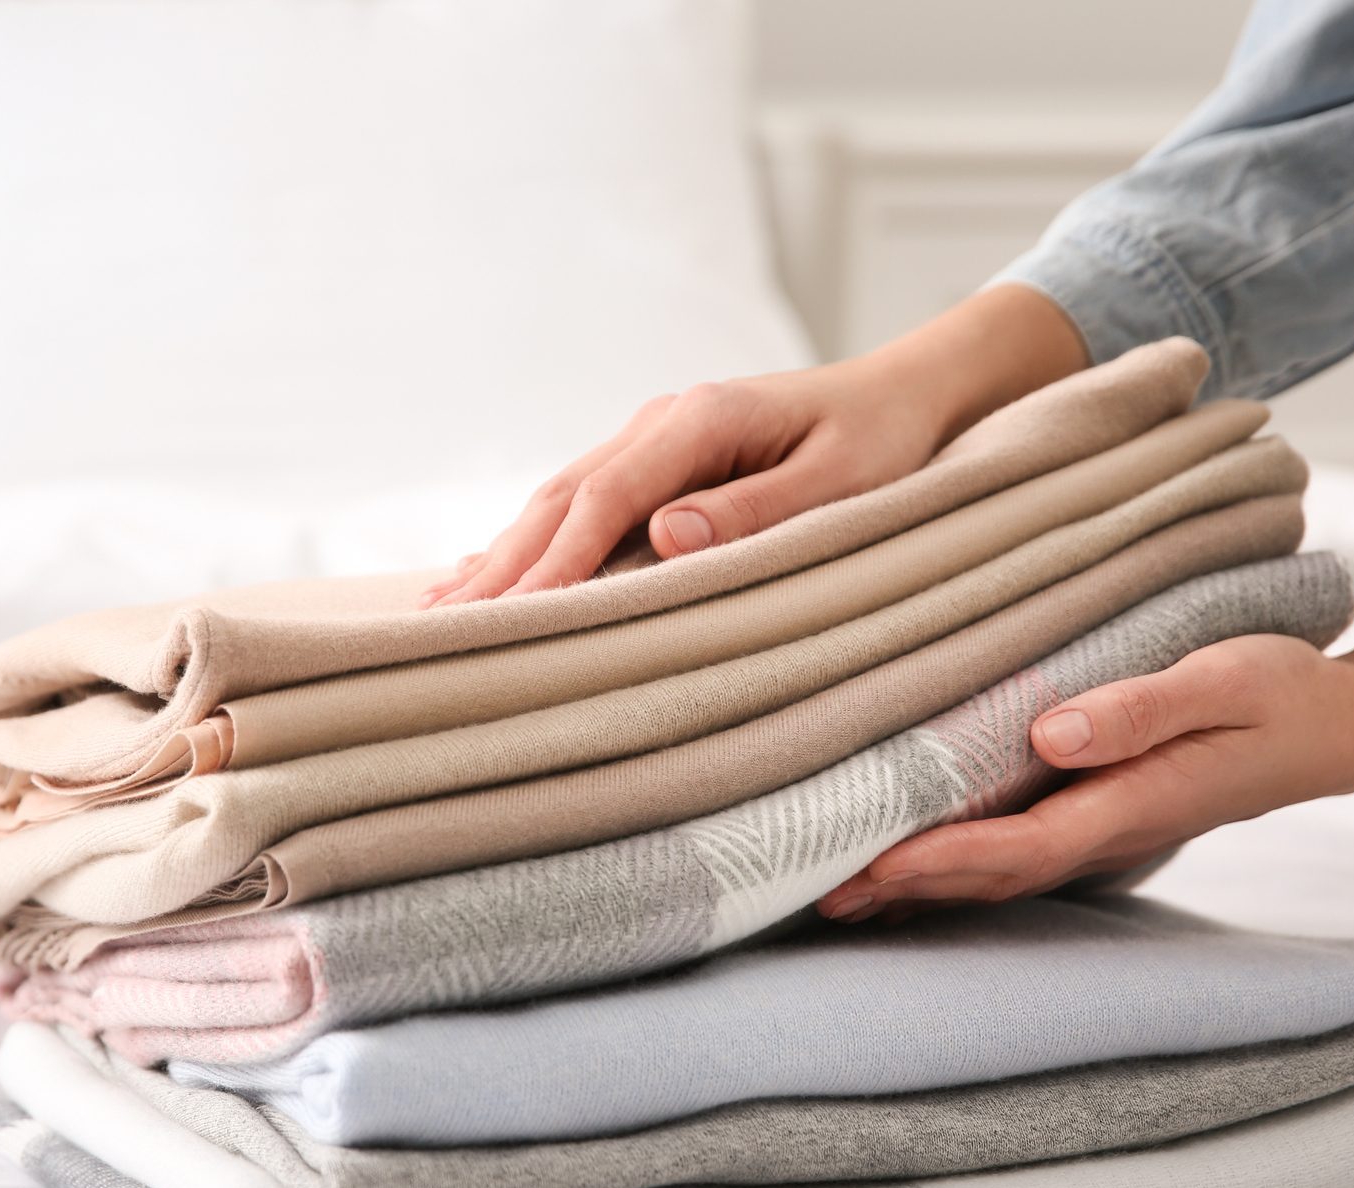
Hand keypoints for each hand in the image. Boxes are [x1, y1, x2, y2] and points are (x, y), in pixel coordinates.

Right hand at [419, 284, 1088, 605]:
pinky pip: (582, 503)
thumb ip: (756, 510)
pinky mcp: (661, 460)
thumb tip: (664, 535)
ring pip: (560, 499)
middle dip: (503, 566)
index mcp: (701, 419)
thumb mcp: (843, 481)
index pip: (604, 497)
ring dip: (505, 555)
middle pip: (561, 497)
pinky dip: (533, 541)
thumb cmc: (887, 441)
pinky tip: (492, 570)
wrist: (911, 390)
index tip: (509, 617)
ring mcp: (656, 436)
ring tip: (445, 611)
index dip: (552, 560)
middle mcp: (664, 420)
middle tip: (443, 631)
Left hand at [816, 635, 1353, 921]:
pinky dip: (954, 874)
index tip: (870, 866)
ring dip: (922, 891)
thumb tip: (1052, 733)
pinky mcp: (1099, 821)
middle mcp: (1109, 832)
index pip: (1019, 846)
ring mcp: (1104, 834)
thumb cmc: (1278, 692)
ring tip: (834, 897)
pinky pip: (1014, 858)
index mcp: (1131, 801)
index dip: (943, 861)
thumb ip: (1139, 707)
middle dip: (907, 890)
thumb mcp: (1221, 679)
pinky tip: (906, 875)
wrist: (1334, 727)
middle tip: (813, 894)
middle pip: (992, 877)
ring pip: (998, 877)